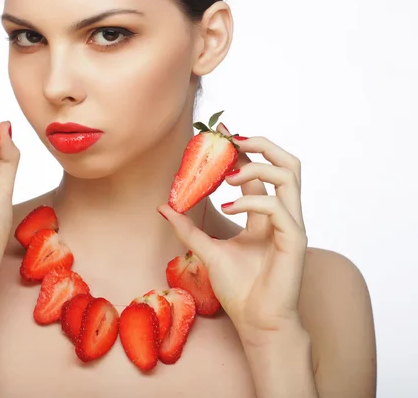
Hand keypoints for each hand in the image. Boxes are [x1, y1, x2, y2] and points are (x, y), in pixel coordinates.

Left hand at [158, 124, 306, 344]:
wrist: (256, 322)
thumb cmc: (238, 289)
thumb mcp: (205, 250)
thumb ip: (188, 227)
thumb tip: (164, 206)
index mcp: (264, 215)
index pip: (258, 173)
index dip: (241, 151)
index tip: (219, 135)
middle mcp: (281, 215)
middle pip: (287, 164)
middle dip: (261, 144)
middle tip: (232, 141)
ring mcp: (291, 225)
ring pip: (290, 175)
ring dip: (257, 166)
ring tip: (229, 174)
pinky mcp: (294, 239)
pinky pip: (277, 207)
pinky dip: (251, 201)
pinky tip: (228, 206)